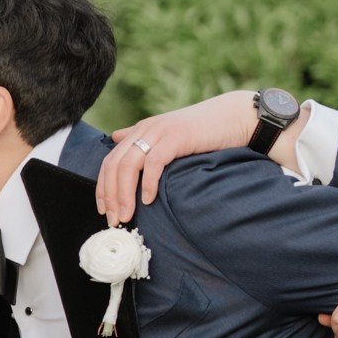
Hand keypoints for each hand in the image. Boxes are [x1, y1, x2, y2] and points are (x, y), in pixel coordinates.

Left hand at [96, 91, 289, 221]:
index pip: (110, 161)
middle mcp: (146, 129)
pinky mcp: (177, 137)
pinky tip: (148, 200)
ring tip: (126, 215)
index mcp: (141, 131)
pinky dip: (148, 182)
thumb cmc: (205, 132)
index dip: (103, 187)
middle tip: (113, 220)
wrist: (235, 117)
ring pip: (128, 165)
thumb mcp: (169, 136)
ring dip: (123, 194)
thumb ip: (143, 139)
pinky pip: (154, 162)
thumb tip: (118, 139)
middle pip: (114, 165)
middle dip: (109, 195)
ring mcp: (160, 132)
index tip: (105, 211)